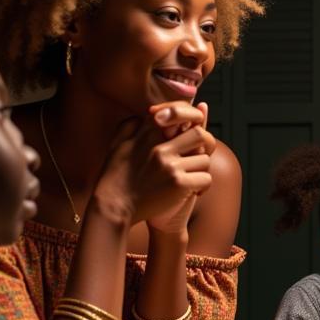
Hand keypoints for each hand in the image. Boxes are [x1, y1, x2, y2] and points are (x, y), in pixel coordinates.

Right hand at [94, 101, 214, 231]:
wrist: (113, 207)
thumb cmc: (116, 176)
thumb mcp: (118, 144)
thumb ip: (132, 125)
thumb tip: (151, 112)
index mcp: (148, 135)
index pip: (178, 112)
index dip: (191, 116)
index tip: (190, 128)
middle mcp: (160, 147)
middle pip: (200, 134)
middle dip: (203, 146)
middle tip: (197, 157)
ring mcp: (170, 166)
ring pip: (205, 160)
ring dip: (200, 170)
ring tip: (189, 178)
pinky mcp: (179, 184)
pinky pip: (206, 179)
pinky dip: (202, 187)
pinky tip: (192, 191)